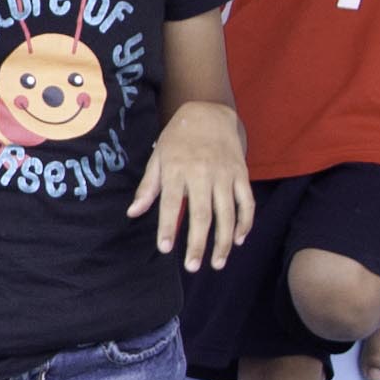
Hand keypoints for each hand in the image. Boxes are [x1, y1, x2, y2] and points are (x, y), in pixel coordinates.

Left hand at [127, 100, 254, 272]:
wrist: (209, 112)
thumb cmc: (178, 139)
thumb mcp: (158, 157)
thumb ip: (148, 187)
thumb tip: (133, 213)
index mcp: (177, 169)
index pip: (171, 203)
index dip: (168, 226)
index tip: (166, 248)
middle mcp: (202, 173)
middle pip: (202, 213)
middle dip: (198, 243)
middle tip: (193, 267)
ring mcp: (225, 174)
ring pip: (227, 213)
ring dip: (224, 241)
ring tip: (217, 263)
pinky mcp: (241, 174)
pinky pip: (246, 202)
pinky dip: (245, 222)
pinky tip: (239, 240)